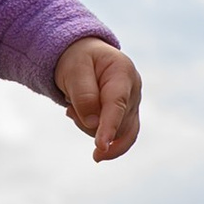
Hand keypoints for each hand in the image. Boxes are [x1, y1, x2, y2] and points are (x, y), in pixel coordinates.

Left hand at [55, 37, 142, 162]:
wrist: (84, 56)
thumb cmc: (79, 60)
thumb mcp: (74, 70)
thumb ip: (83, 95)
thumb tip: (93, 124)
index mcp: (123, 72)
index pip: (117, 104)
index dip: (109, 126)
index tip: (101, 146)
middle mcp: (134, 90)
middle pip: (117, 123)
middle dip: (88, 123)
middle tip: (69, 108)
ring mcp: (133, 105)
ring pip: (117, 134)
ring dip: (89, 127)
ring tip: (73, 107)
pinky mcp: (128, 117)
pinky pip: (120, 137)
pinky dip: (101, 138)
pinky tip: (93, 146)